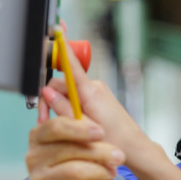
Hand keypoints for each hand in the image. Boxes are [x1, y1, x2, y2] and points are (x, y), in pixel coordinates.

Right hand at [25, 115, 125, 179]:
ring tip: (112, 173)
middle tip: (119, 156)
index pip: (55, 127)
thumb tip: (100, 131)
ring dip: (101, 172)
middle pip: (71, 150)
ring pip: (76, 172)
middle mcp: (33, 158)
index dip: (80, 129)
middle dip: (101, 152)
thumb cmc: (68, 167)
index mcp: (38, 137)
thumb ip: (82, 136)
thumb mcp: (72, 147)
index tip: (101, 132)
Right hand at [38, 40, 143, 154]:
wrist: (135, 148)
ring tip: (61, 127)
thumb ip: (63, 109)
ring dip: (59, 106)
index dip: (62, 48)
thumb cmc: (115, 140)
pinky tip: (71, 123)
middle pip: (62, 83)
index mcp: (90, 91)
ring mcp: (97, 92)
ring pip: (68, 92)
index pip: (71, 64)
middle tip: (45, 120)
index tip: (57, 31)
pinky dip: (69, 107)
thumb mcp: (83, 127)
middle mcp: (94, 87)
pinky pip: (77, 97)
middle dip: (50, 99)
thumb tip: (46, 92)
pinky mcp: (98, 98)